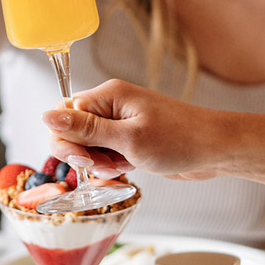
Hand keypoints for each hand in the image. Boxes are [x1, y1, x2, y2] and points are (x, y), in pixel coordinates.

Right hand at [42, 79, 220, 181]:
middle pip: (71, 130)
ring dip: (99, 163)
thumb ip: (85, 129)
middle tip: (105, 164)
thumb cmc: (181, 140)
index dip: (65, 139)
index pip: (62, 114)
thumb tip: (46, 116)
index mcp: (107, 96)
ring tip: (124, 166)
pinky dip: (111, 165)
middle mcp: (110, 106)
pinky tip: (129, 168)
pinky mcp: (128, 138)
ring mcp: (120, 122)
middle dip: (82, 153)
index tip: (83, 158)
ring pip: (87, 146)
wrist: (218, 150)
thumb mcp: (128, 138)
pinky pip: (104, 153)